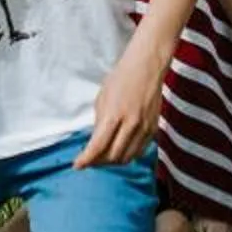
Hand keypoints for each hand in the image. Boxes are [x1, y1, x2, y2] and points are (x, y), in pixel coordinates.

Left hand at [77, 41, 170, 165]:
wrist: (146, 67)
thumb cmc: (121, 78)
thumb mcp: (102, 99)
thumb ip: (100, 123)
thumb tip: (96, 142)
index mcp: (114, 115)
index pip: (98, 146)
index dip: (86, 160)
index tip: (78, 165)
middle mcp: (131, 124)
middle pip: (113, 156)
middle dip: (98, 162)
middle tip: (90, 160)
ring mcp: (144, 128)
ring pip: (127, 158)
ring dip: (113, 161)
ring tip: (104, 157)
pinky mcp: (153, 129)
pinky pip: (140, 151)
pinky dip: (128, 155)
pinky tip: (120, 150)